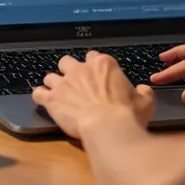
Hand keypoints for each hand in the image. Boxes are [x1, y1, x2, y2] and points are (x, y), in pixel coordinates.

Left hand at [31, 51, 155, 139]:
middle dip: (69, 70)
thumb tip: (142, 90)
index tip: (94, 75)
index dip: (92, 66)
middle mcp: (81, 69)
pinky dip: (40, 96)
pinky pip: (38, 93)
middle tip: (74, 83)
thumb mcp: (145, 102)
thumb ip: (143, 93)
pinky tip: (43, 101)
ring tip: (58, 94)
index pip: (93, 57)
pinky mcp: (52, 99)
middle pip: (67, 61)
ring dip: (54, 84)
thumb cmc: (128, 114)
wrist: (108, 127)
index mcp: (103, 65)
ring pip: (51, 76)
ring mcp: (64, 83)